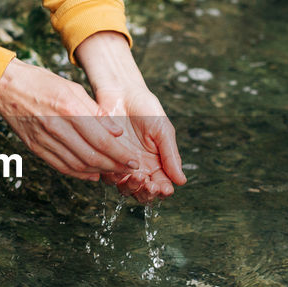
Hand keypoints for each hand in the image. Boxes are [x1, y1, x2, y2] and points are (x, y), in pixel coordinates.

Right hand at [0, 59, 144, 180]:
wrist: (6, 86)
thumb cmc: (41, 82)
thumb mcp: (72, 88)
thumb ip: (95, 111)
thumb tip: (116, 132)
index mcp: (69, 109)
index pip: (101, 140)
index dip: (120, 155)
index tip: (134, 161)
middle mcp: (56, 127)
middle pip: (91, 157)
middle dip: (114, 166)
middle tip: (128, 169)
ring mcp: (44, 140)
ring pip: (77, 165)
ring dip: (98, 172)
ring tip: (113, 171)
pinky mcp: (35, 148)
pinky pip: (60, 166)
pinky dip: (79, 173)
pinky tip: (91, 174)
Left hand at [74, 31, 185, 202]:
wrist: (121, 93)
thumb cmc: (146, 109)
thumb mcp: (163, 131)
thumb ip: (171, 156)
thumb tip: (182, 181)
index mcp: (157, 164)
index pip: (161, 186)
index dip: (162, 192)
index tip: (164, 188)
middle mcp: (140, 168)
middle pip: (143, 193)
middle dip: (146, 193)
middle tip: (149, 184)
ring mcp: (121, 165)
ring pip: (126, 189)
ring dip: (132, 187)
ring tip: (137, 176)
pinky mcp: (105, 159)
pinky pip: (108, 176)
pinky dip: (115, 177)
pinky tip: (120, 169)